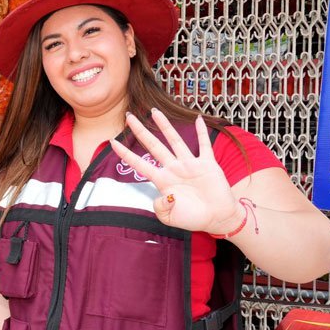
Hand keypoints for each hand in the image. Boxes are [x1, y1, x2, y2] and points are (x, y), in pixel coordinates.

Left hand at [111, 110, 241, 234]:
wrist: (217, 218)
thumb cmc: (192, 218)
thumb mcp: (170, 217)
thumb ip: (161, 208)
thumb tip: (164, 196)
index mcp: (162, 180)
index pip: (139, 163)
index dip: (125, 153)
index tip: (112, 142)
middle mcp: (173, 168)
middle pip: (153, 145)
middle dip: (140, 131)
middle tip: (128, 116)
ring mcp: (189, 164)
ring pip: (174, 140)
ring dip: (165, 126)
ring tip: (154, 111)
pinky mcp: (207, 164)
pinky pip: (203, 145)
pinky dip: (202, 132)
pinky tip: (198, 118)